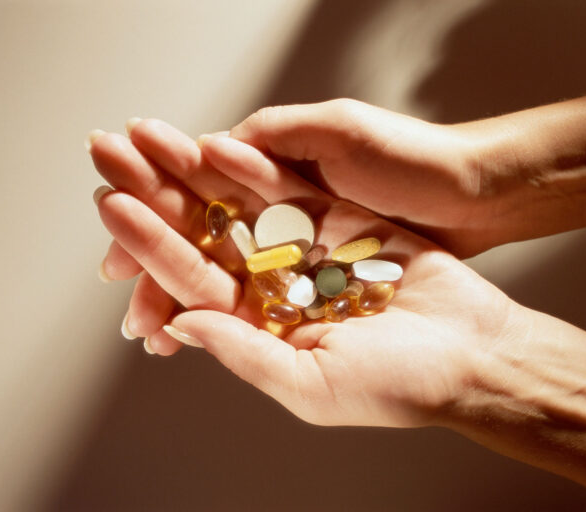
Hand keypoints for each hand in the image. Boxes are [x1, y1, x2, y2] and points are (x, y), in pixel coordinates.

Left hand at [91, 118, 519, 426]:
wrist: (472, 352)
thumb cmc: (399, 385)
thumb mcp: (314, 385)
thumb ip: (247, 353)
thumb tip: (182, 324)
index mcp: (261, 328)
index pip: (193, 283)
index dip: (152, 246)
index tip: (115, 210)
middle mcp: (276, 287)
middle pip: (207, 236)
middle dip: (161, 198)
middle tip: (112, 158)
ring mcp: (308, 251)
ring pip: (243, 207)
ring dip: (199, 172)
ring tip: (155, 138)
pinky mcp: (343, 223)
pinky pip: (296, 192)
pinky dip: (260, 169)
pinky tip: (223, 143)